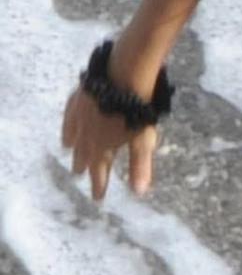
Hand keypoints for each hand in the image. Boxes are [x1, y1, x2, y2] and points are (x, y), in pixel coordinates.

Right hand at [61, 79, 159, 201]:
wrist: (123, 76)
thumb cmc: (136, 110)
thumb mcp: (142, 141)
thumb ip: (139, 166)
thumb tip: (139, 193)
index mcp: (101, 146)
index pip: (99, 171)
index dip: (99, 185)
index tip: (97, 198)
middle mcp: (86, 133)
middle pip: (83, 153)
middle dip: (83, 165)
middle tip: (78, 174)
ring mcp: (80, 114)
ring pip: (73, 133)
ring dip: (72, 144)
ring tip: (67, 150)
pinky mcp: (79, 96)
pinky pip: (70, 113)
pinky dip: (68, 121)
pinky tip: (70, 119)